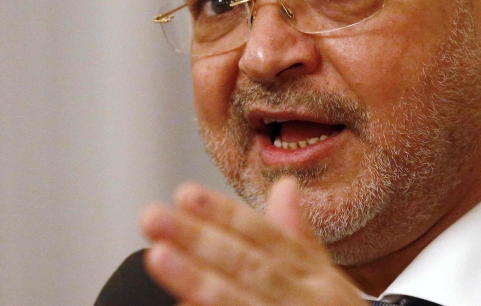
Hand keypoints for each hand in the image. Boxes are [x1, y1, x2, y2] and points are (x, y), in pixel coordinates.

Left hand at [140, 178, 366, 305]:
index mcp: (314, 276)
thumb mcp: (326, 279)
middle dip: (199, 239)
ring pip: (241, 301)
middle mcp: (306, 299)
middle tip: (154, 216)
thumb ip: (299, 238)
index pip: (266, 236)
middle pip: (248, 264)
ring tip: (159, 256)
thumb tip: (284, 187)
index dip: (225, 214)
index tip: (185, 193)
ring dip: (199, 279)